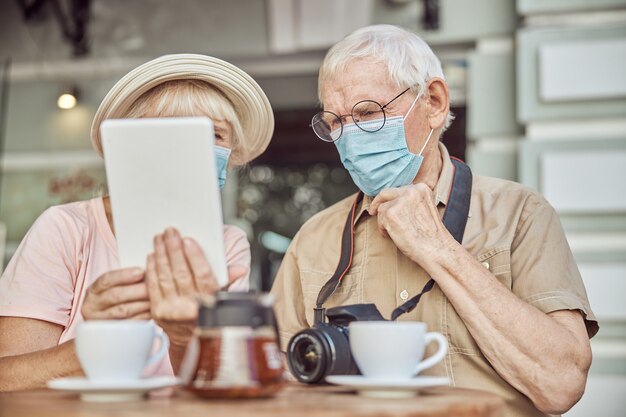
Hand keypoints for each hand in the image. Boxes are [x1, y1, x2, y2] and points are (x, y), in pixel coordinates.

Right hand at [82, 268, 149, 319]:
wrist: (104, 325)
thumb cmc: (114, 299)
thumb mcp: (113, 288)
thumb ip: (127, 280)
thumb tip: (148, 272)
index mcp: (92, 291)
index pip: (106, 280)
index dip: (124, 275)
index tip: (141, 271)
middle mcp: (92, 306)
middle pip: (116, 296)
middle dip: (137, 290)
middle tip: (153, 287)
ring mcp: (100, 322)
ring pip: (123, 311)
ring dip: (142, 303)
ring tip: (155, 297)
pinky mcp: (111, 333)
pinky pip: (129, 324)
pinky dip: (143, 316)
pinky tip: (152, 310)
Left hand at [145, 228, 246, 347]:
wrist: (190, 338)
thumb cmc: (207, 312)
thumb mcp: (222, 297)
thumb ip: (229, 280)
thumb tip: (240, 269)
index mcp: (210, 300)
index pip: (203, 275)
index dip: (195, 256)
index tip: (188, 240)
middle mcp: (191, 306)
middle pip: (181, 272)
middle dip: (174, 249)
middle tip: (170, 231)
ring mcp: (172, 310)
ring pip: (165, 276)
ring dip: (161, 254)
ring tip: (160, 238)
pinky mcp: (157, 311)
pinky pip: (153, 286)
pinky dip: (152, 269)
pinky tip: (152, 255)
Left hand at [368, 184, 455, 264]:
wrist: (436, 248)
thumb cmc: (431, 234)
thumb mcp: (423, 209)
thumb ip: (410, 202)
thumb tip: (391, 202)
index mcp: (421, 188)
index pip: (399, 189)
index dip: (389, 198)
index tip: (382, 203)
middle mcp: (411, 191)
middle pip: (386, 193)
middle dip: (377, 202)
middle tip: (372, 211)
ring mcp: (400, 201)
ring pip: (382, 208)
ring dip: (383, 221)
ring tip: (393, 232)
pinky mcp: (391, 213)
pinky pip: (380, 218)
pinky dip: (383, 228)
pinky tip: (391, 234)